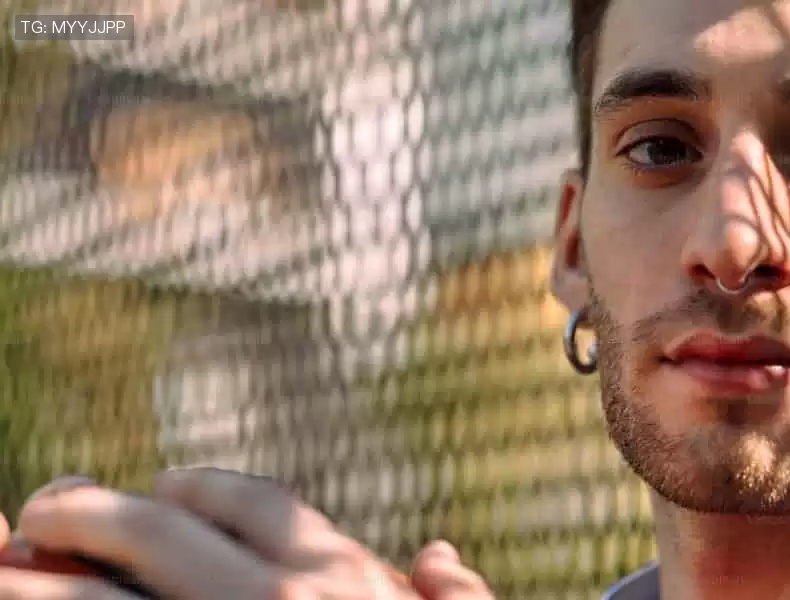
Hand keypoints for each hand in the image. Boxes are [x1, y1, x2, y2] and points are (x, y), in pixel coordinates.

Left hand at [0, 468, 496, 599]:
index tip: (156, 493)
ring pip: (102, 594)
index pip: (248, 501)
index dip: (190, 488)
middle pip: (159, 529)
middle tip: (48, 508)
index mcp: (344, 581)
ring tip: (5, 560)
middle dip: (88, 509)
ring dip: (38, 571)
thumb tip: (437, 554)